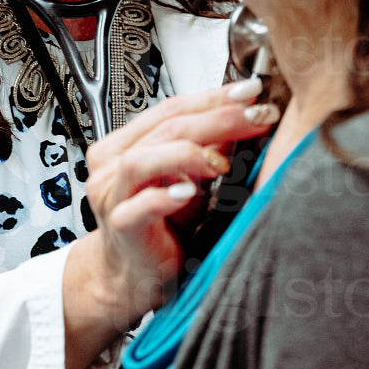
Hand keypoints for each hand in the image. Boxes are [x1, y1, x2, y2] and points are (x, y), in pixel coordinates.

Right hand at [76, 78, 278, 332]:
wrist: (134, 275)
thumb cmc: (161, 227)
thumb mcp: (191, 180)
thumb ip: (210, 149)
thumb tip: (247, 118)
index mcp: (126, 144)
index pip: (172, 108)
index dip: (213, 97)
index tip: (251, 92)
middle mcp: (114, 165)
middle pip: (166, 128)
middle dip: (217, 119)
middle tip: (256, 118)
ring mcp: (112, 195)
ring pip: (142, 159)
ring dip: (189, 154)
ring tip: (222, 163)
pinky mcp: (120, 226)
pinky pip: (138, 207)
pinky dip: (164, 197)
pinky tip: (188, 193)